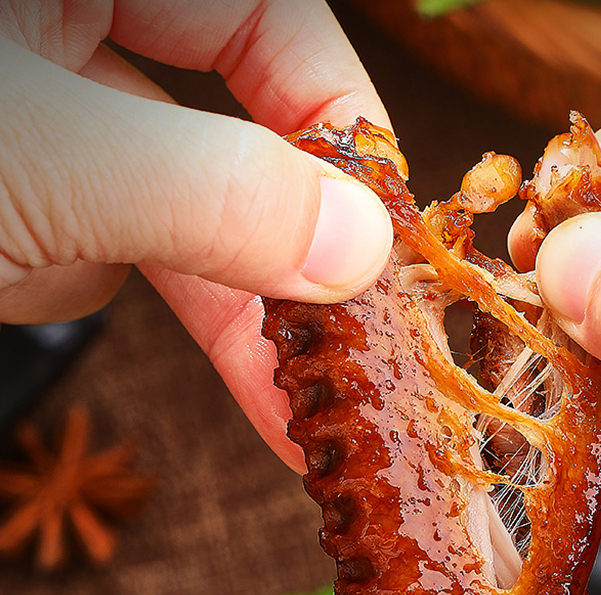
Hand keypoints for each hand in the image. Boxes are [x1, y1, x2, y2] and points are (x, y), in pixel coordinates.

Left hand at [0, 1, 393, 469]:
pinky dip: (73, 277)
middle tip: (345, 341)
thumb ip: (209, 193)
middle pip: (227, 126)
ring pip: (161, 202)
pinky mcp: (18, 193)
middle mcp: (65, 29)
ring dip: (171, 282)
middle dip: (269, 248)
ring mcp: (40, 117)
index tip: (378, 228)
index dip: (336, 114)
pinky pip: (90, 237)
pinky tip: (16, 285)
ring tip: (231, 367)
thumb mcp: (42, 164)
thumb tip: (360, 245)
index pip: (267, 17)